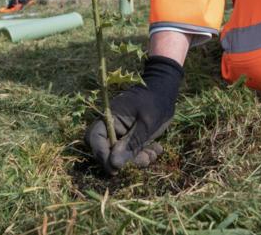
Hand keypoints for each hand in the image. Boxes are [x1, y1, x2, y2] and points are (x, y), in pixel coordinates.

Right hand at [86, 56, 182, 174]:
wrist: (166, 91)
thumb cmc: (155, 102)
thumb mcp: (146, 123)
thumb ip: (130, 143)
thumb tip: (114, 164)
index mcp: (109, 117)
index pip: (95, 139)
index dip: (102, 156)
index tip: (115, 169)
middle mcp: (112, 126)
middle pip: (106, 150)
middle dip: (123, 160)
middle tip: (142, 161)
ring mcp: (122, 132)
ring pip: (121, 154)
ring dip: (136, 159)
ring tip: (152, 154)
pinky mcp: (131, 137)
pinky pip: (132, 152)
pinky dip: (143, 154)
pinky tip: (156, 150)